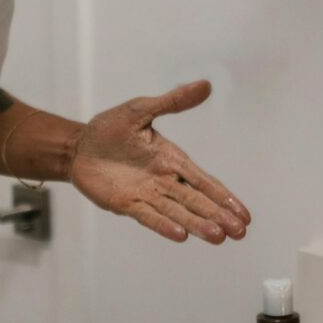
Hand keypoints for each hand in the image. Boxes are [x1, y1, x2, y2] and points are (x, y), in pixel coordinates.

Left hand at [69, 81, 251, 244]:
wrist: (78, 147)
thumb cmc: (110, 128)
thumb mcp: (141, 109)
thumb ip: (173, 102)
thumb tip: (205, 85)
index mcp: (171, 159)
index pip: (203, 181)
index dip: (224, 197)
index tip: (244, 213)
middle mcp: (164, 181)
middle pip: (196, 202)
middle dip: (218, 216)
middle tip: (239, 232)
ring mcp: (146, 195)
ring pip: (177, 213)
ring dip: (197, 225)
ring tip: (218, 237)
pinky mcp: (126, 205)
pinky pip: (148, 217)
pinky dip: (164, 226)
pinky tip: (181, 237)